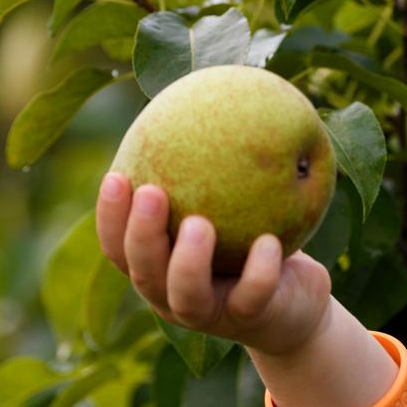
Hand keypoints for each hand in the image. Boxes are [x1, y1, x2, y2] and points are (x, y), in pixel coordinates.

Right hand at [95, 171, 333, 356]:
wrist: (297, 302)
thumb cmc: (251, 238)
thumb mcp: (230, 201)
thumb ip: (208, 165)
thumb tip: (203, 87)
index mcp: (156, 266)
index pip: (118, 246)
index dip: (110, 216)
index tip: (116, 175)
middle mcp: (172, 294)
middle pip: (141, 272)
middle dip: (140, 234)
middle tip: (152, 192)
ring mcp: (210, 313)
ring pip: (186, 296)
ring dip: (187, 261)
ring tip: (199, 224)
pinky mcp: (251, 320)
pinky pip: (252, 297)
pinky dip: (259, 271)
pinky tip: (268, 241)